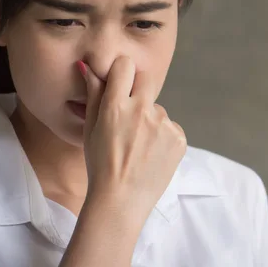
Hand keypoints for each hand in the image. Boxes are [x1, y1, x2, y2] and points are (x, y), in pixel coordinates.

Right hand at [78, 56, 186, 222]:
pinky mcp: (179, 138)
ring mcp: (163, 124)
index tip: (119, 84)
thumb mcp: (90, 128)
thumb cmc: (100, 165)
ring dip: (150, 120)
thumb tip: (89, 66)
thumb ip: (94, 94)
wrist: (121, 201)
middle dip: (138, 90)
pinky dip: (163, 137)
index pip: (125, 65)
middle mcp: (142, 110)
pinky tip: (151, 154)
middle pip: (146, 79)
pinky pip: (170, 127)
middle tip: (130, 115)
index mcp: (116, 105)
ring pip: (158, 109)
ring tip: (138, 146)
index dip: (121, 73)